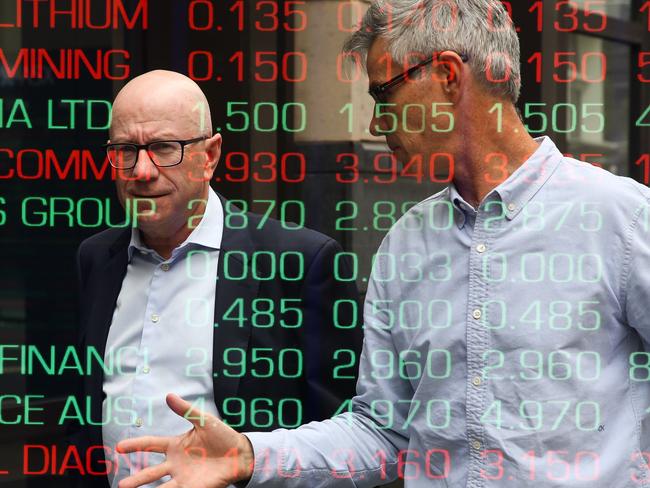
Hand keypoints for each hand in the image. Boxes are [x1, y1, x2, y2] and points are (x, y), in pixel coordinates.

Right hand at [116, 393, 253, 487]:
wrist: (240, 453)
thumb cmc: (222, 435)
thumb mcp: (203, 420)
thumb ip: (185, 410)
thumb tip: (169, 395)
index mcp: (175, 445)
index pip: (150, 445)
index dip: (135, 445)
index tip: (118, 447)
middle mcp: (176, 463)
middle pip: (151, 472)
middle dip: (136, 479)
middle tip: (121, 484)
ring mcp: (183, 477)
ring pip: (161, 487)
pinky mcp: (194, 487)